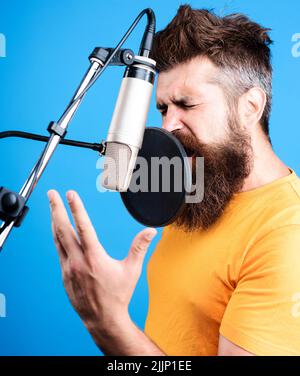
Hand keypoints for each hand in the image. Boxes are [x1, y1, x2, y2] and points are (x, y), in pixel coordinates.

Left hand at [47, 189, 156, 334]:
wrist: (103, 319)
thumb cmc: (118, 295)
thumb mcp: (132, 270)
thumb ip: (139, 247)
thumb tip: (150, 231)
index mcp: (94, 257)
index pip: (83, 226)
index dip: (76, 208)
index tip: (70, 194)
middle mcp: (78, 261)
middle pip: (63, 229)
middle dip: (56, 209)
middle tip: (52, 194)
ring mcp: (68, 268)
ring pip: (58, 239)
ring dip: (54, 221)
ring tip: (52, 208)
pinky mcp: (64, 275)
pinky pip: (59, 251)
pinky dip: (57, 238)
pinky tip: (58, 232)